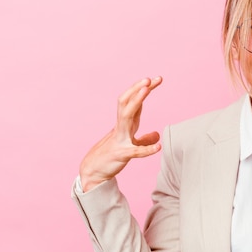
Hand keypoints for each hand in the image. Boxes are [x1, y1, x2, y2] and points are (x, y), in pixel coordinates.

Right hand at [79, 77, 162, 191]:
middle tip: (150, 78)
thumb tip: (158, 135)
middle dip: (138, 89)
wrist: (93, 173)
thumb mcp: (131, 146)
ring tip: (147, 90)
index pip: (134, 102)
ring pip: (126, 116)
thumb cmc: (111, 157)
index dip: (144, 90)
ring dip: (136, 102)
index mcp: (125, 124)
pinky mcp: (121, 155)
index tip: (157, 79)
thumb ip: (144, 139)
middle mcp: (121, 128)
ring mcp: (120, 140)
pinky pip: (135, 151)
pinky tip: (158, 147)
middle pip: (127, 102)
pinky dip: (146, 149)